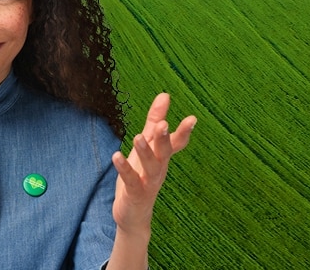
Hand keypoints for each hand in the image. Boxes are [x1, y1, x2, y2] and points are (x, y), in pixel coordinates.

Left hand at [112, 93, 195, 234]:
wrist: (133, 214)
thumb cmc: (140, 176)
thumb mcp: (146, 146)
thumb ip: (154, 121)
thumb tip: (165, 95)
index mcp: (162, 158)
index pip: (176, 143)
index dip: (184, 132)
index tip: (192, 119)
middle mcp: (159, 169)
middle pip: (165, 153)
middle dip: (164, 139)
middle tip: (163, 124)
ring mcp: (148, 183)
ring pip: (150, 167)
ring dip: (145, 152)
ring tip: (138, 137)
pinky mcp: (135, 194)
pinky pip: (131, 181)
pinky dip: (125, 169)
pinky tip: (116, 156)